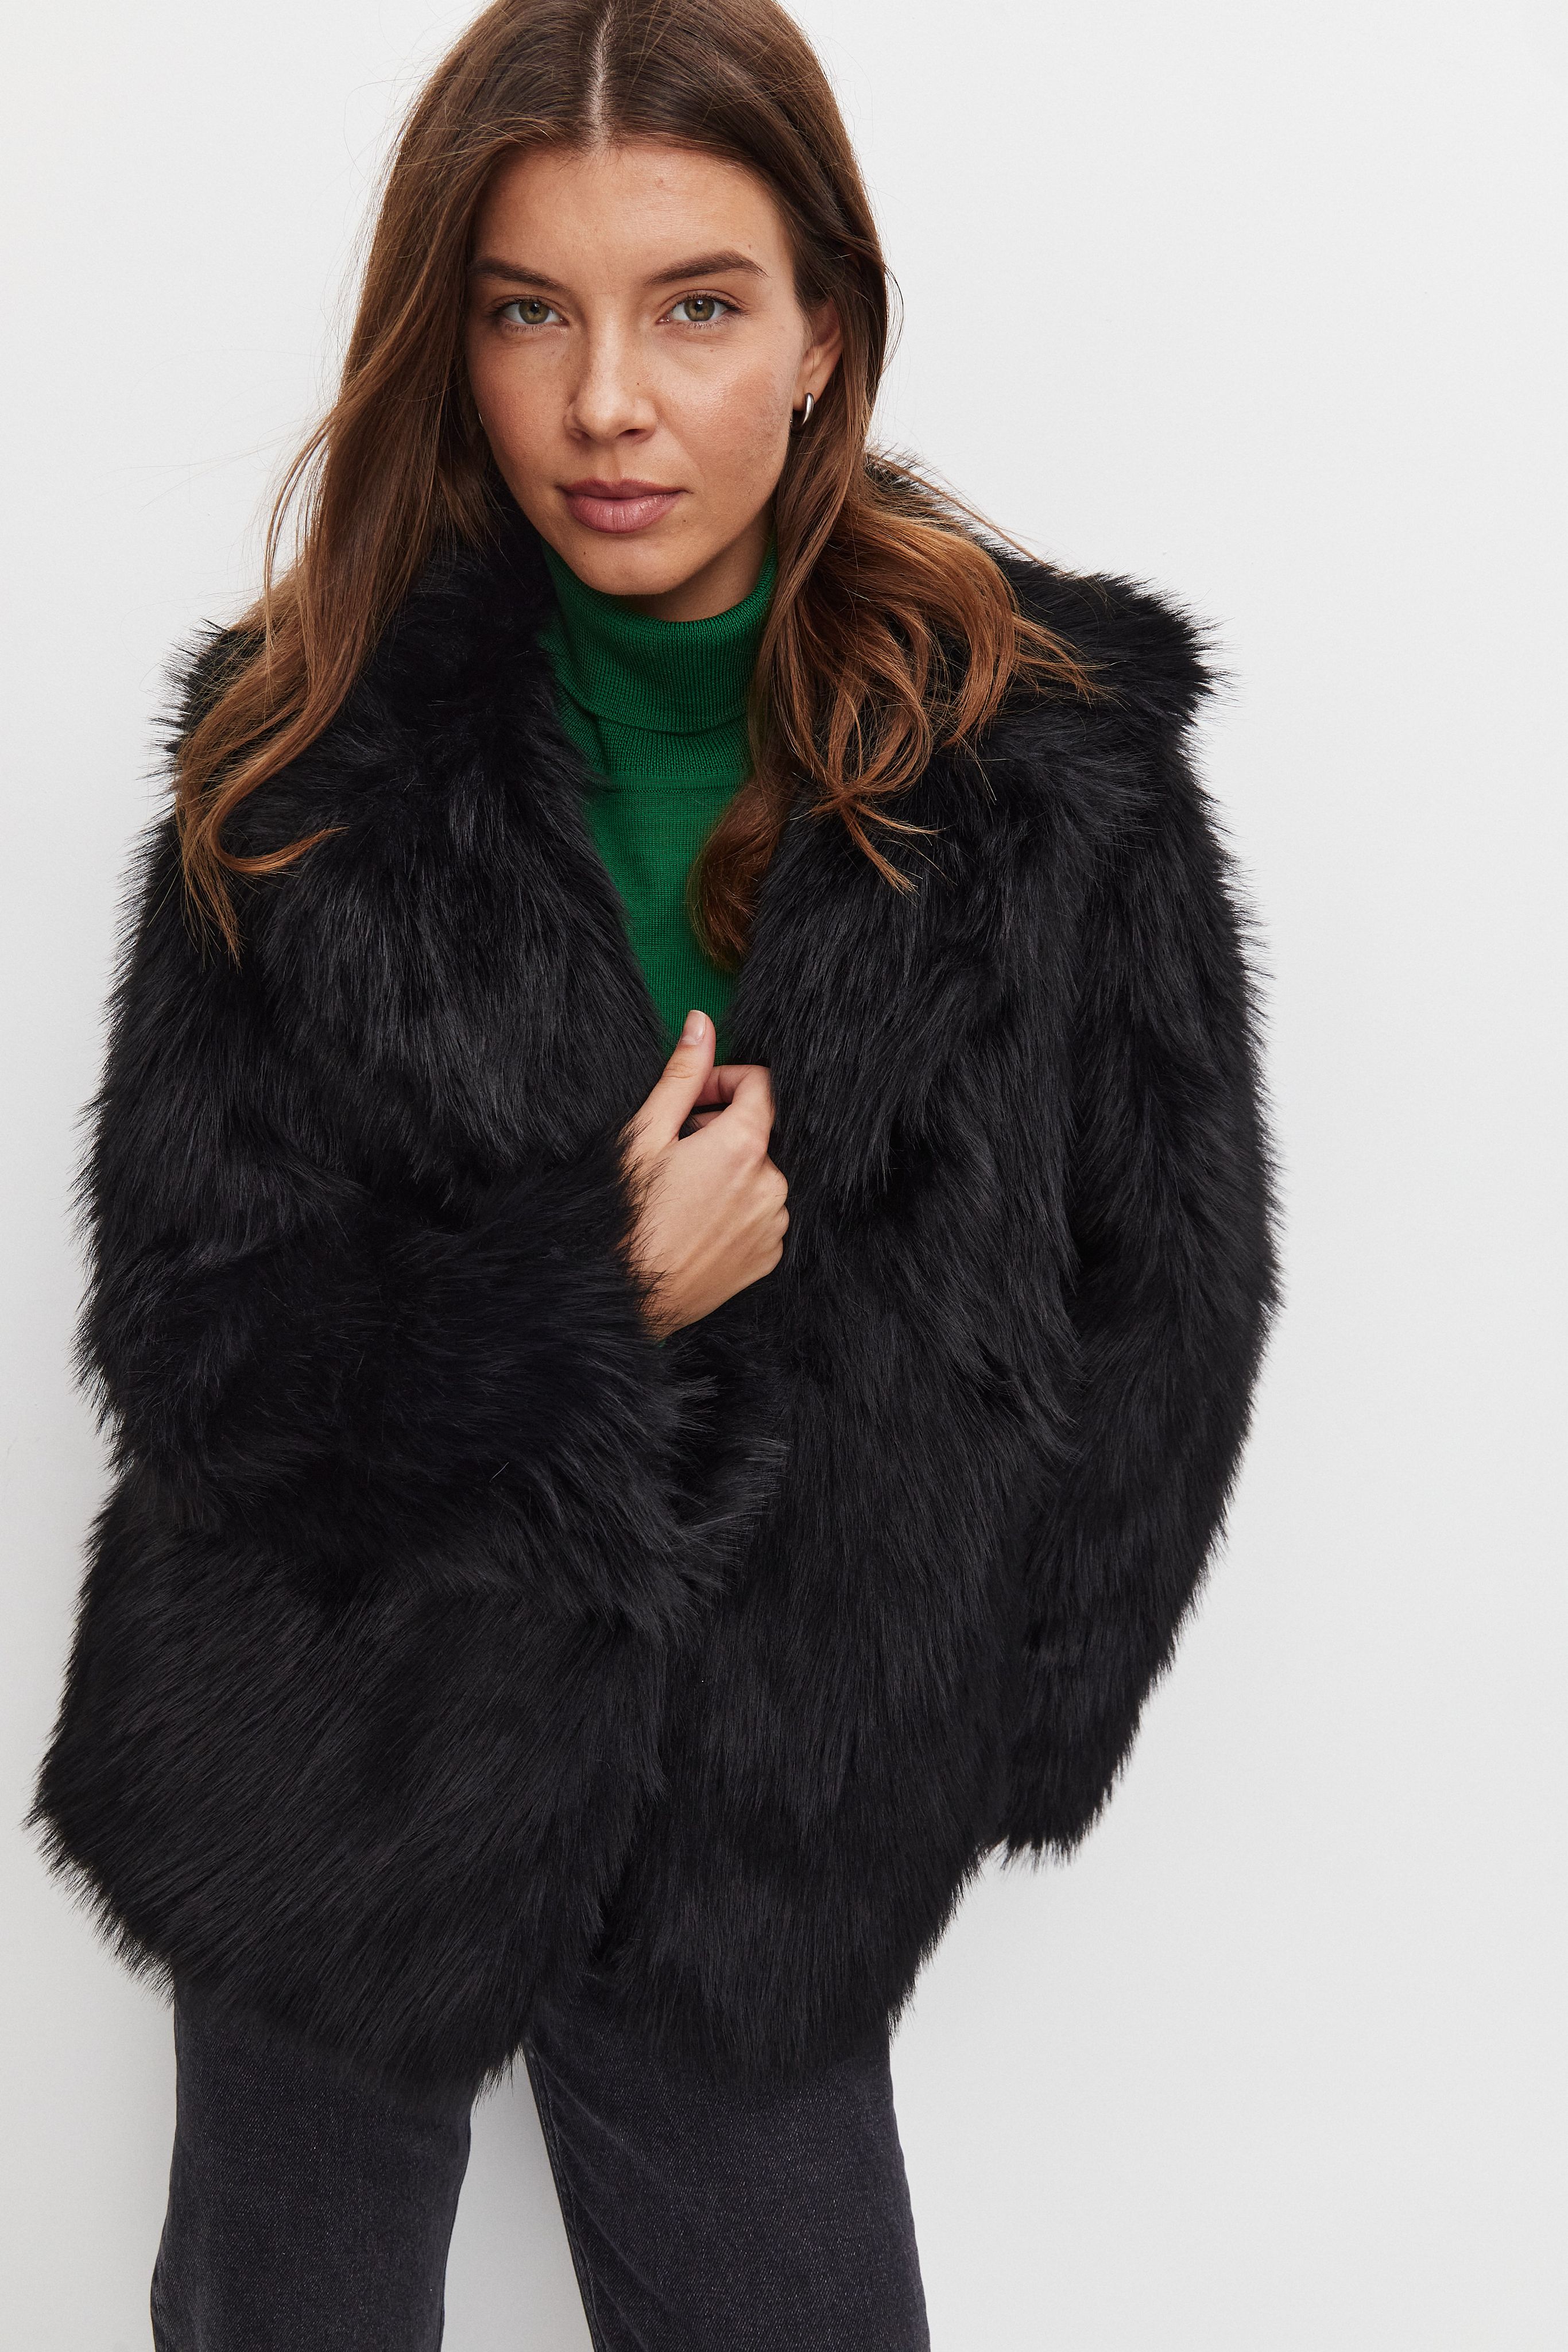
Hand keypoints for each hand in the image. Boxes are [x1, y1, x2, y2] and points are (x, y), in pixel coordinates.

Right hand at [622, 1010, 788, 1337]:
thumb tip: (701, 1023)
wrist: (620, 1295)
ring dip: (728, 1169)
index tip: (693, 1099)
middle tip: (674, 1148)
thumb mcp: (644, 1136)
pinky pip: (761, 1214)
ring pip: (759, 1173)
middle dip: (719, 1127)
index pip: (761, 1085)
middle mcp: (771, 1185)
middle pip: (758, 1131)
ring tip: (681, 1190)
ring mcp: (773, 1225)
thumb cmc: (625, 1216)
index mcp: (744, 1146)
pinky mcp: (768, 1257)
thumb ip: (682, 1076)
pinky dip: (735, 1207)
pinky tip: (695, 1220)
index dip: (724, 1080)